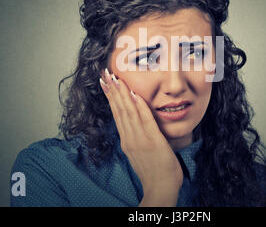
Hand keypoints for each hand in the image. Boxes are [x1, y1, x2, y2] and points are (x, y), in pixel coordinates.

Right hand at [100, 69, 183, 204]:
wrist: (160, 190)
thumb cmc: (154, 172)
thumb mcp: (139, 153)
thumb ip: (135, 138)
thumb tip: (133, 125)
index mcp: (127, 140)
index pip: (117, 114)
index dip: (111, 97)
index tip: (106, 83)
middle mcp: (130, 138)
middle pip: (119, 110)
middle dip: (112, 91)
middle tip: (105, 74)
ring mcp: (140, 140)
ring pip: (129, 113)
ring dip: (122, 94)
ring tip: (116, 79)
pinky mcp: (153, 142)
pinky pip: (145, 121)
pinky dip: (140, 107)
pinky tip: (135, 94)